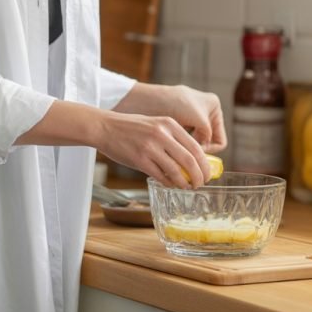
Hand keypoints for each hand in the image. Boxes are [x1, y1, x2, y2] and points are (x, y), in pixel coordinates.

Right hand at [98, 109, 212, 188]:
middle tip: (201, 183)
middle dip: (200, 176)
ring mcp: (150, 147)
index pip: (196, 147)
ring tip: (187, 187)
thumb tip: (191, 159)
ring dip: (185, 183)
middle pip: (190, 160)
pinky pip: (161, 176)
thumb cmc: (130, 127)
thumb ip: (172, 138)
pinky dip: (169, 183)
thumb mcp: (155, 124)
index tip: (207, 173)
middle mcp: (162, 134)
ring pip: (177, 171)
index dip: (205, 164)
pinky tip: (171, 185)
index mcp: (169, 124)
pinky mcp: (140, 160)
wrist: (104, 127)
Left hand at [160, 84, 226, 152]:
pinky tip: (172, 147)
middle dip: (199, 151)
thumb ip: (207, 135)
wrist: (150, 99)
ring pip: (195, 143)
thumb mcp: (200, 120)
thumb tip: (204, 153)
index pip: (219, 140)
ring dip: (189, 148)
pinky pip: (185, 140)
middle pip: (208, 142)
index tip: (196, 154)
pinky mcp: (178, 122)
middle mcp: (205, 113)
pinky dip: (181, 145)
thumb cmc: (177, 104)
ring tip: (179, 152)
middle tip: (188, 158)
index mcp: (214, 108)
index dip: (210, 150)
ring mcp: (191, 118)